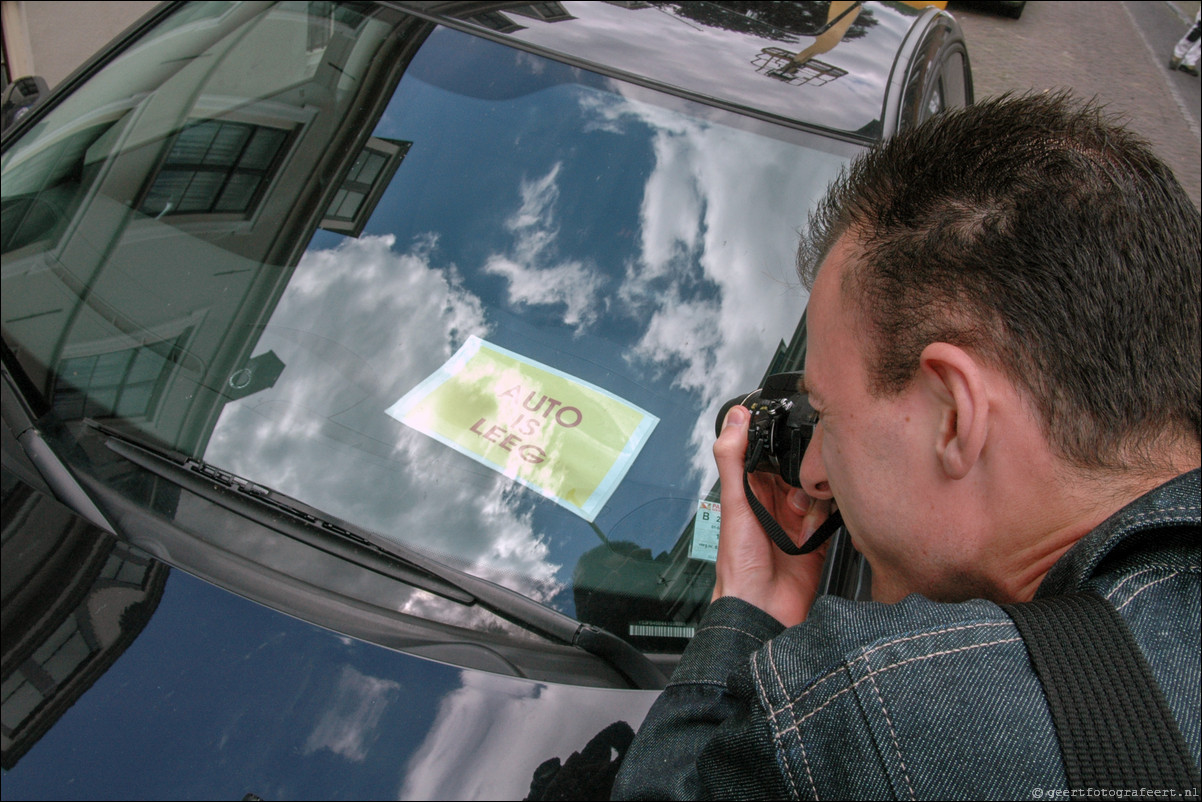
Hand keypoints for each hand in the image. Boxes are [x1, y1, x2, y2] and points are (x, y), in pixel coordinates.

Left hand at [710, 405, 831, 626]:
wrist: (763, 611)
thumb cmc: (739, 565)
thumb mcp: (734, 503)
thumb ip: (733, 458)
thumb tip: (735, 417)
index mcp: (751, 490)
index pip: (772, 453)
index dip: (784, 444)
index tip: (795, 436)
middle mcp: (775, 503)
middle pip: (802, 470)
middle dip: (806, 475)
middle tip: (797, 492)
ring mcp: (798, 521)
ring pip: (820, 491)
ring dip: (817, 502)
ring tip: (803, 520)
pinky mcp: (817, 539)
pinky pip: (833, 517)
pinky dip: (829, 521)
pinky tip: (815, 533)